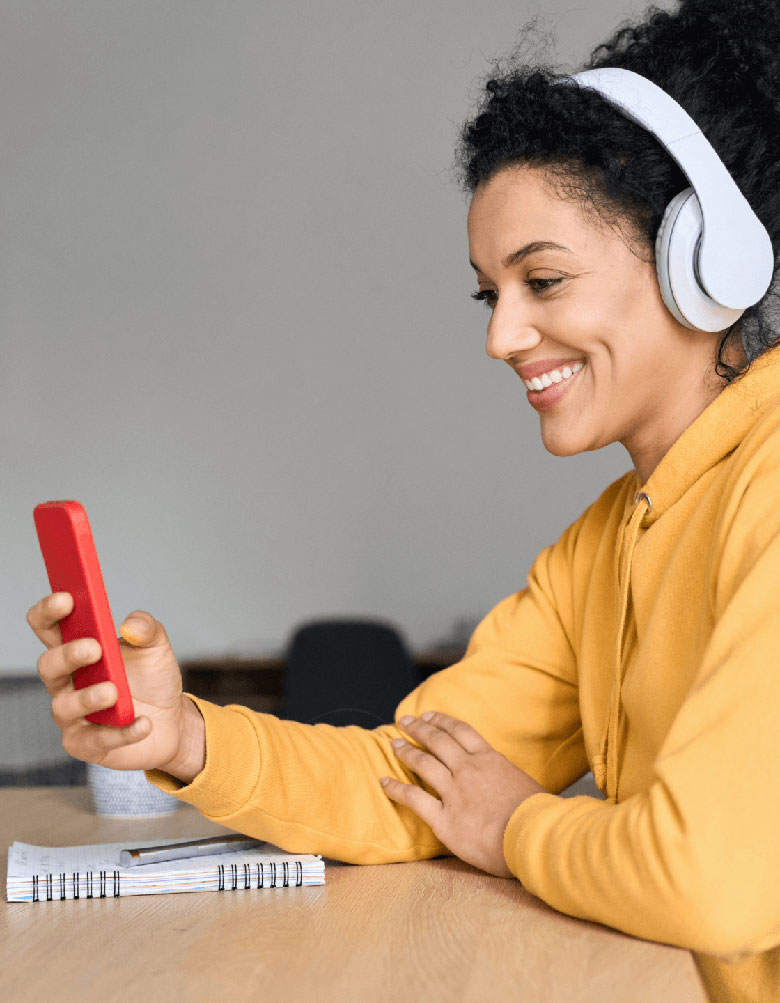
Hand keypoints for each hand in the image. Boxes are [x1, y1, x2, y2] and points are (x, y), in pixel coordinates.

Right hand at [26, 592, 203, 778]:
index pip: (48, 627)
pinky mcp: (87, 745)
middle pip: (48, 666)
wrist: (171, 720)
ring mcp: (73, 716)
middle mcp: (67, 682)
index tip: (66, 599)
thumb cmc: (152, 679)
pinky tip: (144, 723)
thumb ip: (146, 628)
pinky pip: (96, 740)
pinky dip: (122, 732)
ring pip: (64, 706)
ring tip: (114, 691)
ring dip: (88, 698)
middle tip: (95, 648)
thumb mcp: (156, 647)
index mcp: (77, 650)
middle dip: (68, 655)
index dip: (49, 612)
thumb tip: (130, 625)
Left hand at [380, 711, 549, 877]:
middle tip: (405, 721)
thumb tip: (504, 781)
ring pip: (423, 763)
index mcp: (489, 759)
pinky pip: (414, 799)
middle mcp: (468, 770)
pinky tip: (384, 782)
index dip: (442, 721)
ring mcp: (454, 792)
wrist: (533, 836)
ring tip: (394, 745)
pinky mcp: (444, 818)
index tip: (429, 716)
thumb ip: (507, 778)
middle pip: (438, 741)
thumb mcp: (525, 784)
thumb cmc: (538, 816)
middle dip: (419, 729)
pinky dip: (396, 789)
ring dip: (406, 752)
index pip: (461, 731)